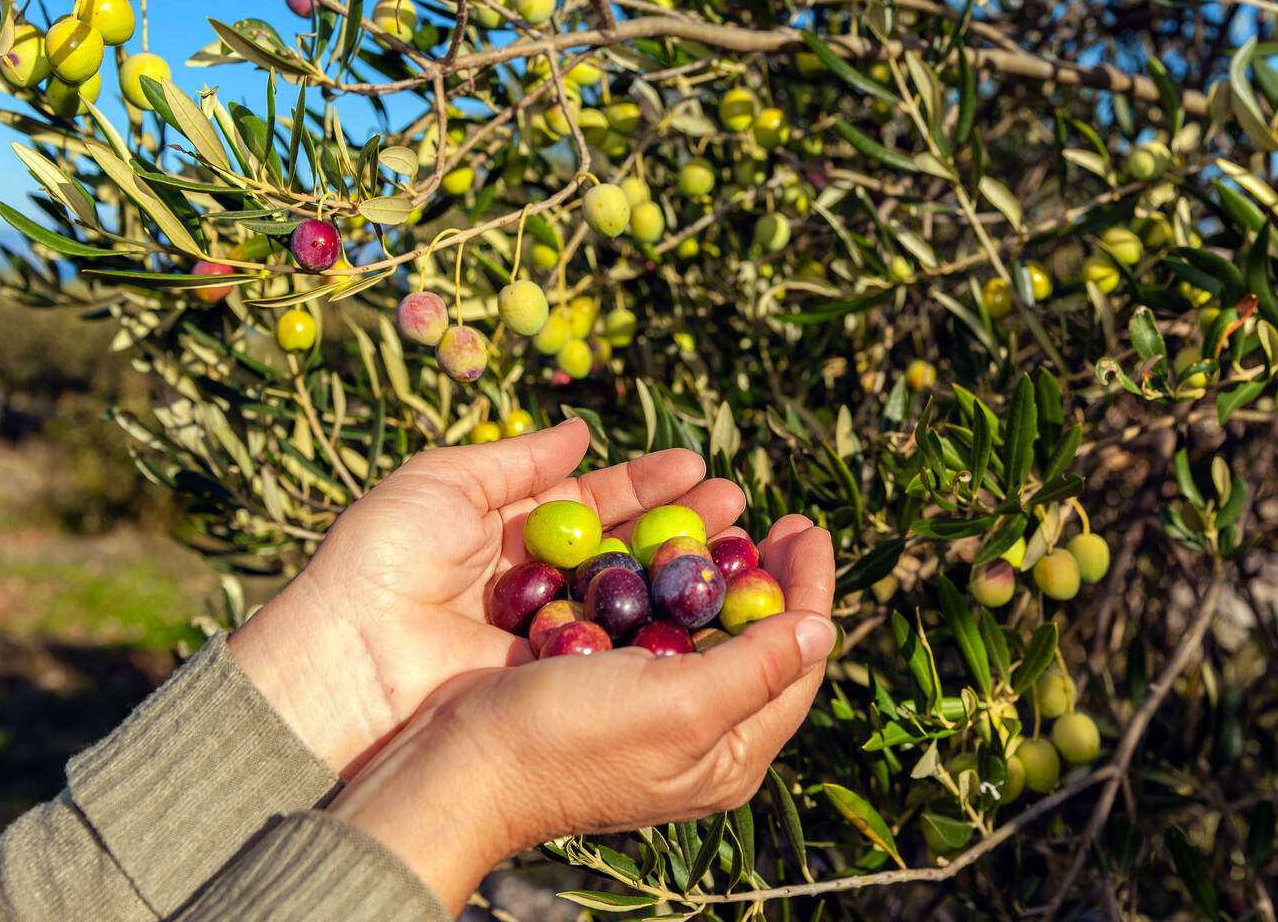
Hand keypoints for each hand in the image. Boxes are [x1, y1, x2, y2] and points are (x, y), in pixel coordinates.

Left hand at [228, 420, 745, 772]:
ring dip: (683, 572)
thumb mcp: (443, 483)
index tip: (700, 465)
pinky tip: (701, 602)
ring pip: (629, 600)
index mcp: (505, 535)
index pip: (594, 504)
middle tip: (738, 503)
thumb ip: (515, 461)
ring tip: (738, 539)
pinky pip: (613, 649)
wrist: (343, 656)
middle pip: (624, 551)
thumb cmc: (381, 559)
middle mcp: (535, 587)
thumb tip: (580, 432)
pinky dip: (658, 628)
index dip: (646, 484)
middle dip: (682, 524)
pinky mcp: (549, 682)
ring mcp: (546, 637)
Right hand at [325, 514, 836, 912]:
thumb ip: (756, 668)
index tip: (803, 525)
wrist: (455, 765)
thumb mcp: (680, 706)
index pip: (795, 660)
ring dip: (712, 565)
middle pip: (754, 638)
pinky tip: (653, 545)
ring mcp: (649, 708)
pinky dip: (659, 578)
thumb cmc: (569, 741)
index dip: (808, 588)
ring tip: (716, 512)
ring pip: (701, 623)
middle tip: (765, 515)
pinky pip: (649, 621)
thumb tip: (821, 629)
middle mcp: (699, 734)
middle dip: (764, 571)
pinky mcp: (602, 683)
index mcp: (730, 753)